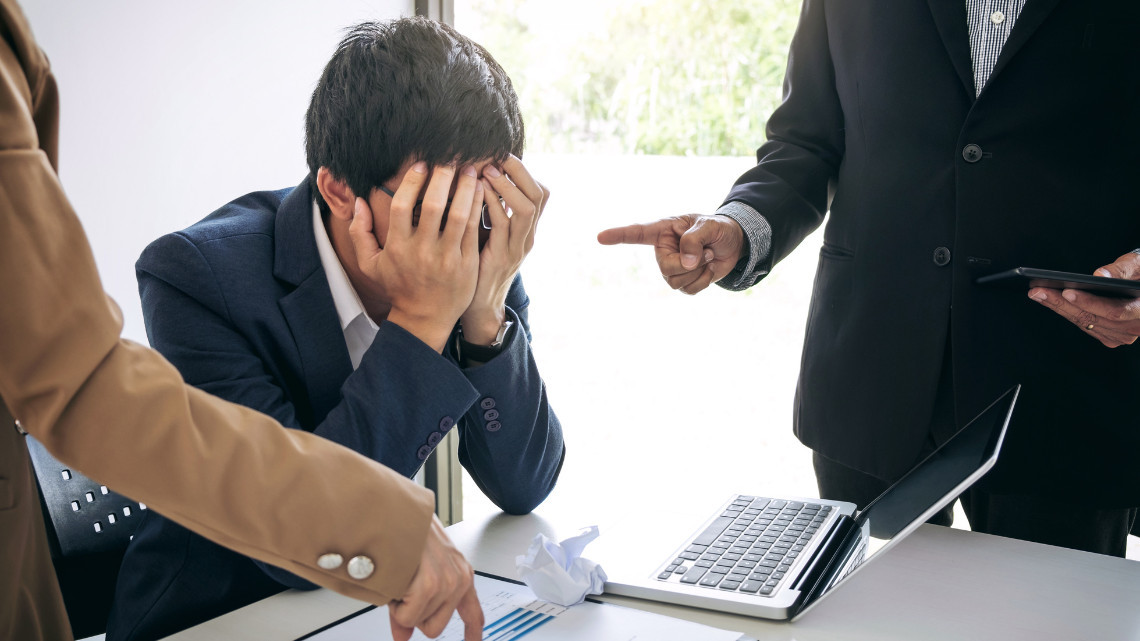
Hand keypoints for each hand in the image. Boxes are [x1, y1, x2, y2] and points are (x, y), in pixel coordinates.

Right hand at [349, 163, 482, 351]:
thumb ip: (359, 233)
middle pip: (434, 205)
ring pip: (459, 214)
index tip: (422, 164)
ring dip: (466, 187)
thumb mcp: (370, 265)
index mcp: (398, 247)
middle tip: (451, 159)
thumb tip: (358, 201)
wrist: (424, 318)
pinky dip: (478, 207)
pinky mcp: (466, 263)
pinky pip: (474, 229)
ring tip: (471, 169)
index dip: (412, 181)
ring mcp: (446, 258)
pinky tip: (480, 190)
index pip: (402, 206)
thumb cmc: (398, 286)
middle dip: (443, 176)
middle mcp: (422, 251)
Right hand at [389, 515, 482, 640]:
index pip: (473, 613)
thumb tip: (404, 636)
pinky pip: (407, 618)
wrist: (394, 511)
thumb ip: (418, 607)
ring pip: (418, 622)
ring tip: (402, 576)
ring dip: (402, 603)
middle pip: (435, 628)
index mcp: (461, 574)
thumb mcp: (419, 571)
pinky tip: (398, 580)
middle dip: (414, 614)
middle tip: (405, 589)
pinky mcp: (430, 586)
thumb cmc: (406, 533)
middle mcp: (459, 579)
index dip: (473, 633)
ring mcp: (446, 583)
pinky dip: (395, 604)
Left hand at [459, 155, 548, 344]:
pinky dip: (491, 204)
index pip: (541, 193)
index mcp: (528, 229)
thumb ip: (492, 211)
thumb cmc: (479, 264)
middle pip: (540, 195)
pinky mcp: (501, 257)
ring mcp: (518, 248)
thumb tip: (480, 178)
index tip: (503, 155)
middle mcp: (528, 236)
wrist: (478, 305)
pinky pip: (502, 225)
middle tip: (498, 156)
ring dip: (506, 185)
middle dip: (520, 171)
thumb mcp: (490, 234)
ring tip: (487, 170)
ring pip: (527, 208)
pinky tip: (476, 192)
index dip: (525, 171)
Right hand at [597, 214, 744, 294]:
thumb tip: (685, 263)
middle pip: (665, 268)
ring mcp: (671, 267)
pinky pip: (688, 290)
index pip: (637, 233)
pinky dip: (703, 281)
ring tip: (708, 256)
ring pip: (676, 282)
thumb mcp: (710, 226)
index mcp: (664, 230)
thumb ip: (695, 240)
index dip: (618, 235)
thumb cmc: (719, 229)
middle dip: (689, 264)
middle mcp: (663, 250)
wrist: (734, 245)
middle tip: (706, 251)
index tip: (600, 237)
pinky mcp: (683, 281)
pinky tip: (708, 269)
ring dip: (699, 271)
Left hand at [1028, 250, 1139, 347]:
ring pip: (1085, 323)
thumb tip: (1099, 275)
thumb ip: (1124, 270)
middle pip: (1093, 319)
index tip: (1067, 292)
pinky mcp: (1111, 336)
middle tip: (1038, 290)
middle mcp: (1135, 329)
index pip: (1115, 311)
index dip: (1089, 302)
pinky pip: (1085, 325)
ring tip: (1038, 293)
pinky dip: (1066, 312)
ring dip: (1058, 308)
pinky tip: (1050, 300)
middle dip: (1062, 303)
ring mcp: (1122, 336)